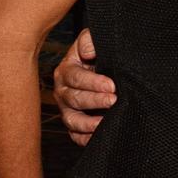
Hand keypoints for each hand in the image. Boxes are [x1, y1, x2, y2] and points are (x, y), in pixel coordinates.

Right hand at [52, 29, 114, 145]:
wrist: (101, 65)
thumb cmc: (98, 52)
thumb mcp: (93, 39)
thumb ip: (89, 40)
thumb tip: (88, 52)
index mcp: (67, 71)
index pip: (76, 78)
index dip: (93, 82)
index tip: (111, 85)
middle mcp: (63, 91)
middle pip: (74, 99)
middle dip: (94, 101)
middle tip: (113, 100)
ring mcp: (67, 109)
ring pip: (72, 120)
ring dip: (88, 123)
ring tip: (105, 122)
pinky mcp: (74, 124)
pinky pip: (75, 135)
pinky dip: (85, 138)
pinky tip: (99, 135)